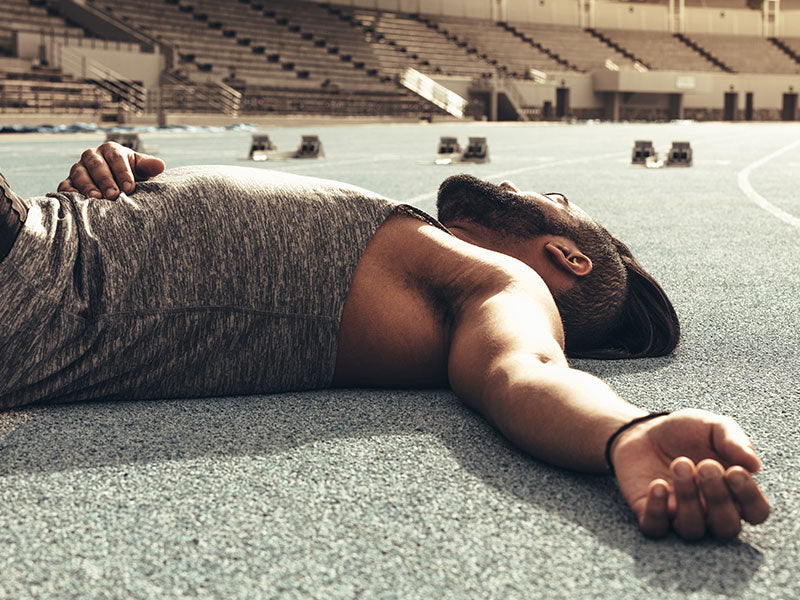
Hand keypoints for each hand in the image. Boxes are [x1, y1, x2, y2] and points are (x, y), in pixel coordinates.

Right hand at [57, 141, 164, 199]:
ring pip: (79, 173)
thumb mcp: (141, 169)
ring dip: (87, 186)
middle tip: (113, 196)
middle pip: (96, 165)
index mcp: (111, 150)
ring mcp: (79, 168)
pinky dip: (69, 192)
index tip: (130, 188)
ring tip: (96, 199)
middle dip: (105, 180)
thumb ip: (148, 166)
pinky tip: (77, 201)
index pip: (116, 158)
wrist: (117, 185)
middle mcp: (92, 156)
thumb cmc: (131, 175)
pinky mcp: (69, 181)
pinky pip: (65, 185)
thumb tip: (160, 166)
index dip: (122, 172)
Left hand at [610, 409, 769, 539]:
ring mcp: (680, 517)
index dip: (750, 497)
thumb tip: (755, 465)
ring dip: (688, 498)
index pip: (756, 512)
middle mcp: (711, 512)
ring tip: (679, 464)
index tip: (735, 471)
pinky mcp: (651, 516)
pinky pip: (656, 528)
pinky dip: (657, 510)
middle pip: (727, 528)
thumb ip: (734, 441)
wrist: (643, 431)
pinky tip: (658, 484)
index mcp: (734, 493)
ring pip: (693, 529)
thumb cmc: (686, 433)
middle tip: (706, 466)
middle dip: (718, 498)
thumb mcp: (713, 427)